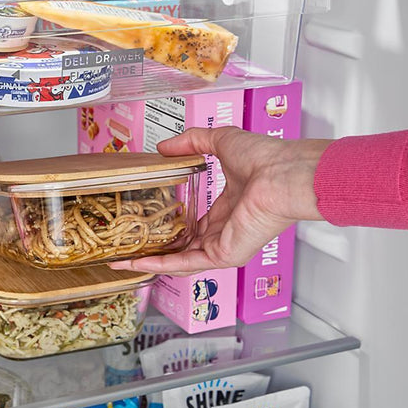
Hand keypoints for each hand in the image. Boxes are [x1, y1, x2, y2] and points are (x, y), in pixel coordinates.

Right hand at [111, 127, 329, 275]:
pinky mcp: (224, 255)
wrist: (283, 174)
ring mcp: (224, 245)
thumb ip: (192, 141)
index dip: (171, 225)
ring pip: (181, 260)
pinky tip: (137, 263)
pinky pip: (187, 264)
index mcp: (228, 208)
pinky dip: (160, 265)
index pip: (195, 224)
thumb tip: (165, 146)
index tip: (149, 222)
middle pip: (185, 246)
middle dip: (156, 249)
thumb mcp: (221, 141)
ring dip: (151, 262)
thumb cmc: (266, 158)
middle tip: (129, 246)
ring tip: (123, 261)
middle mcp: (226, 230)